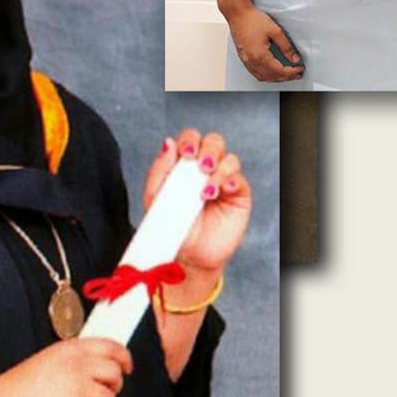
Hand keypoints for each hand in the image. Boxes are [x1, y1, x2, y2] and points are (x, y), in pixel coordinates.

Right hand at [0, 338, 131, 396]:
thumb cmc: (21, 383)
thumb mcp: (50, 357)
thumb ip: (75, 358)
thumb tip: (99, 365)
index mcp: (72, 348)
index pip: (112, 347)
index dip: (124, 358)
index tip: (126, 367)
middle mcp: (79, 365)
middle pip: (115, 374)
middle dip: (113, 387)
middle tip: (102, 394)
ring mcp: (78, 388)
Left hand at [144, 129, 250, 275]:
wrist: (188, 256)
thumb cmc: (171, 227)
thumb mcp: (156, 198)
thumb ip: (160, 170)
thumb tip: (168, 142)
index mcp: (185, 164)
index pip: (191, 139)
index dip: (190, 140)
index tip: (185, 152)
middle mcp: (206, 168)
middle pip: (214, 142)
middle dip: (208, 150)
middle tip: (201, 166)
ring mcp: (223, 180)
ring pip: (229, 159)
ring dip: (219, 170)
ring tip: (206, 191)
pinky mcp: (238, 195)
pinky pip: (239, 179)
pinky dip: (231, 181)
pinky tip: (221, 192)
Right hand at [224, 3, 303, 81]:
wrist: (238, 14)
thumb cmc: (252, 19)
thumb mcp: (275, 31)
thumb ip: (286, 46)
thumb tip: (294, 58)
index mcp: (260, 55)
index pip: (279, 70)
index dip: (292, 72)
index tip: (299, 69)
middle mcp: (251, 61)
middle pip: (272, 76)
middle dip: (286, 77)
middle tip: (296, 74)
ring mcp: (246, 60)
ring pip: (263, 77)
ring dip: (276, 78)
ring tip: (286, 74)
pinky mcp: (243, 57)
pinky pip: (255, 73)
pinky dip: (265, 75)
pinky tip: (271, 72)